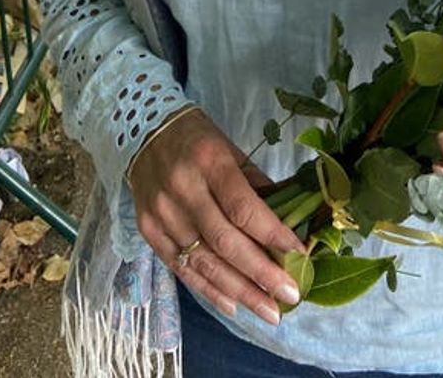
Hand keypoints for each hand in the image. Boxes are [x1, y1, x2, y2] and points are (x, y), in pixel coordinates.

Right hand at [127, 107, 304, 324]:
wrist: (142, 132)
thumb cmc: (197, 139)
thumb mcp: (231, 149)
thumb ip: (256, 185)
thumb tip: (288, 222)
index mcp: (209, 161)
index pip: (243, 207)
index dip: (272, 234)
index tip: (299, 255)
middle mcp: (183, 188)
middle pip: (225, 241)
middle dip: (260, 273)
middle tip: (290, 296)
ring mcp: (162, 213)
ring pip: (204, 261)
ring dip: (239, 291)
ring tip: (268, 311)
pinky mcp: (149, 230)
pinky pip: (181, 268)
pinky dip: (208, 290)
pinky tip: (233, 305)